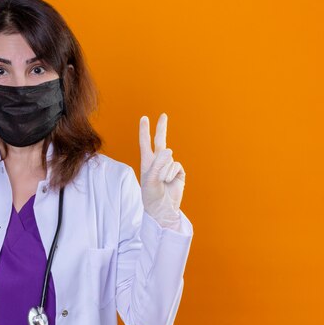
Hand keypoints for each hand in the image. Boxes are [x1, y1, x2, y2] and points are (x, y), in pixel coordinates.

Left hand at [139, 113, 185, 229]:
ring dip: (164, 171)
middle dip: (161, 128)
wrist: (162, 209)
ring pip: (168, 159)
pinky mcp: (179, 172)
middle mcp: (158, 162)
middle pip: (160, 141)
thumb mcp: (150, 179)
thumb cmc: (151, 195)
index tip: (144, 118)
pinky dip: (171, 174)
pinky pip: (176, 166)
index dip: (144, 131)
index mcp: (147, 162)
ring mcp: (169, 166)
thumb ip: (158, 163)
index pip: (145, 143)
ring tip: (161, 183)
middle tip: (163, 115)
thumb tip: (169, 149)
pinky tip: (169, 182)